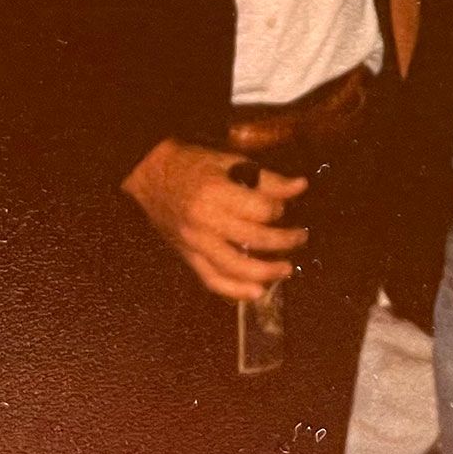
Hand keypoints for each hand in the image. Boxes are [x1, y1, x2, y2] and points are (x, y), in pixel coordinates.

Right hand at [121, 138, 308, 301]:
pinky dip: (236, 291)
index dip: (278, 210)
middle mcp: (204, 222)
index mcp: (215, 193)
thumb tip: (300, 186)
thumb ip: (266, 179)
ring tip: (286, 269)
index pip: (259, 210)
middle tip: (300, 238)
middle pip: (253, 239)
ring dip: (265, 272)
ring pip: (234, 267)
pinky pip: (213, 280)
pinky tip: (257, 292)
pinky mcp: (187, 257)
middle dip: (283, 240)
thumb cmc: (193, 165)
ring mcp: (194, 243)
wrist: (152, 176)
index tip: (284, 207)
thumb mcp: (230, 161)